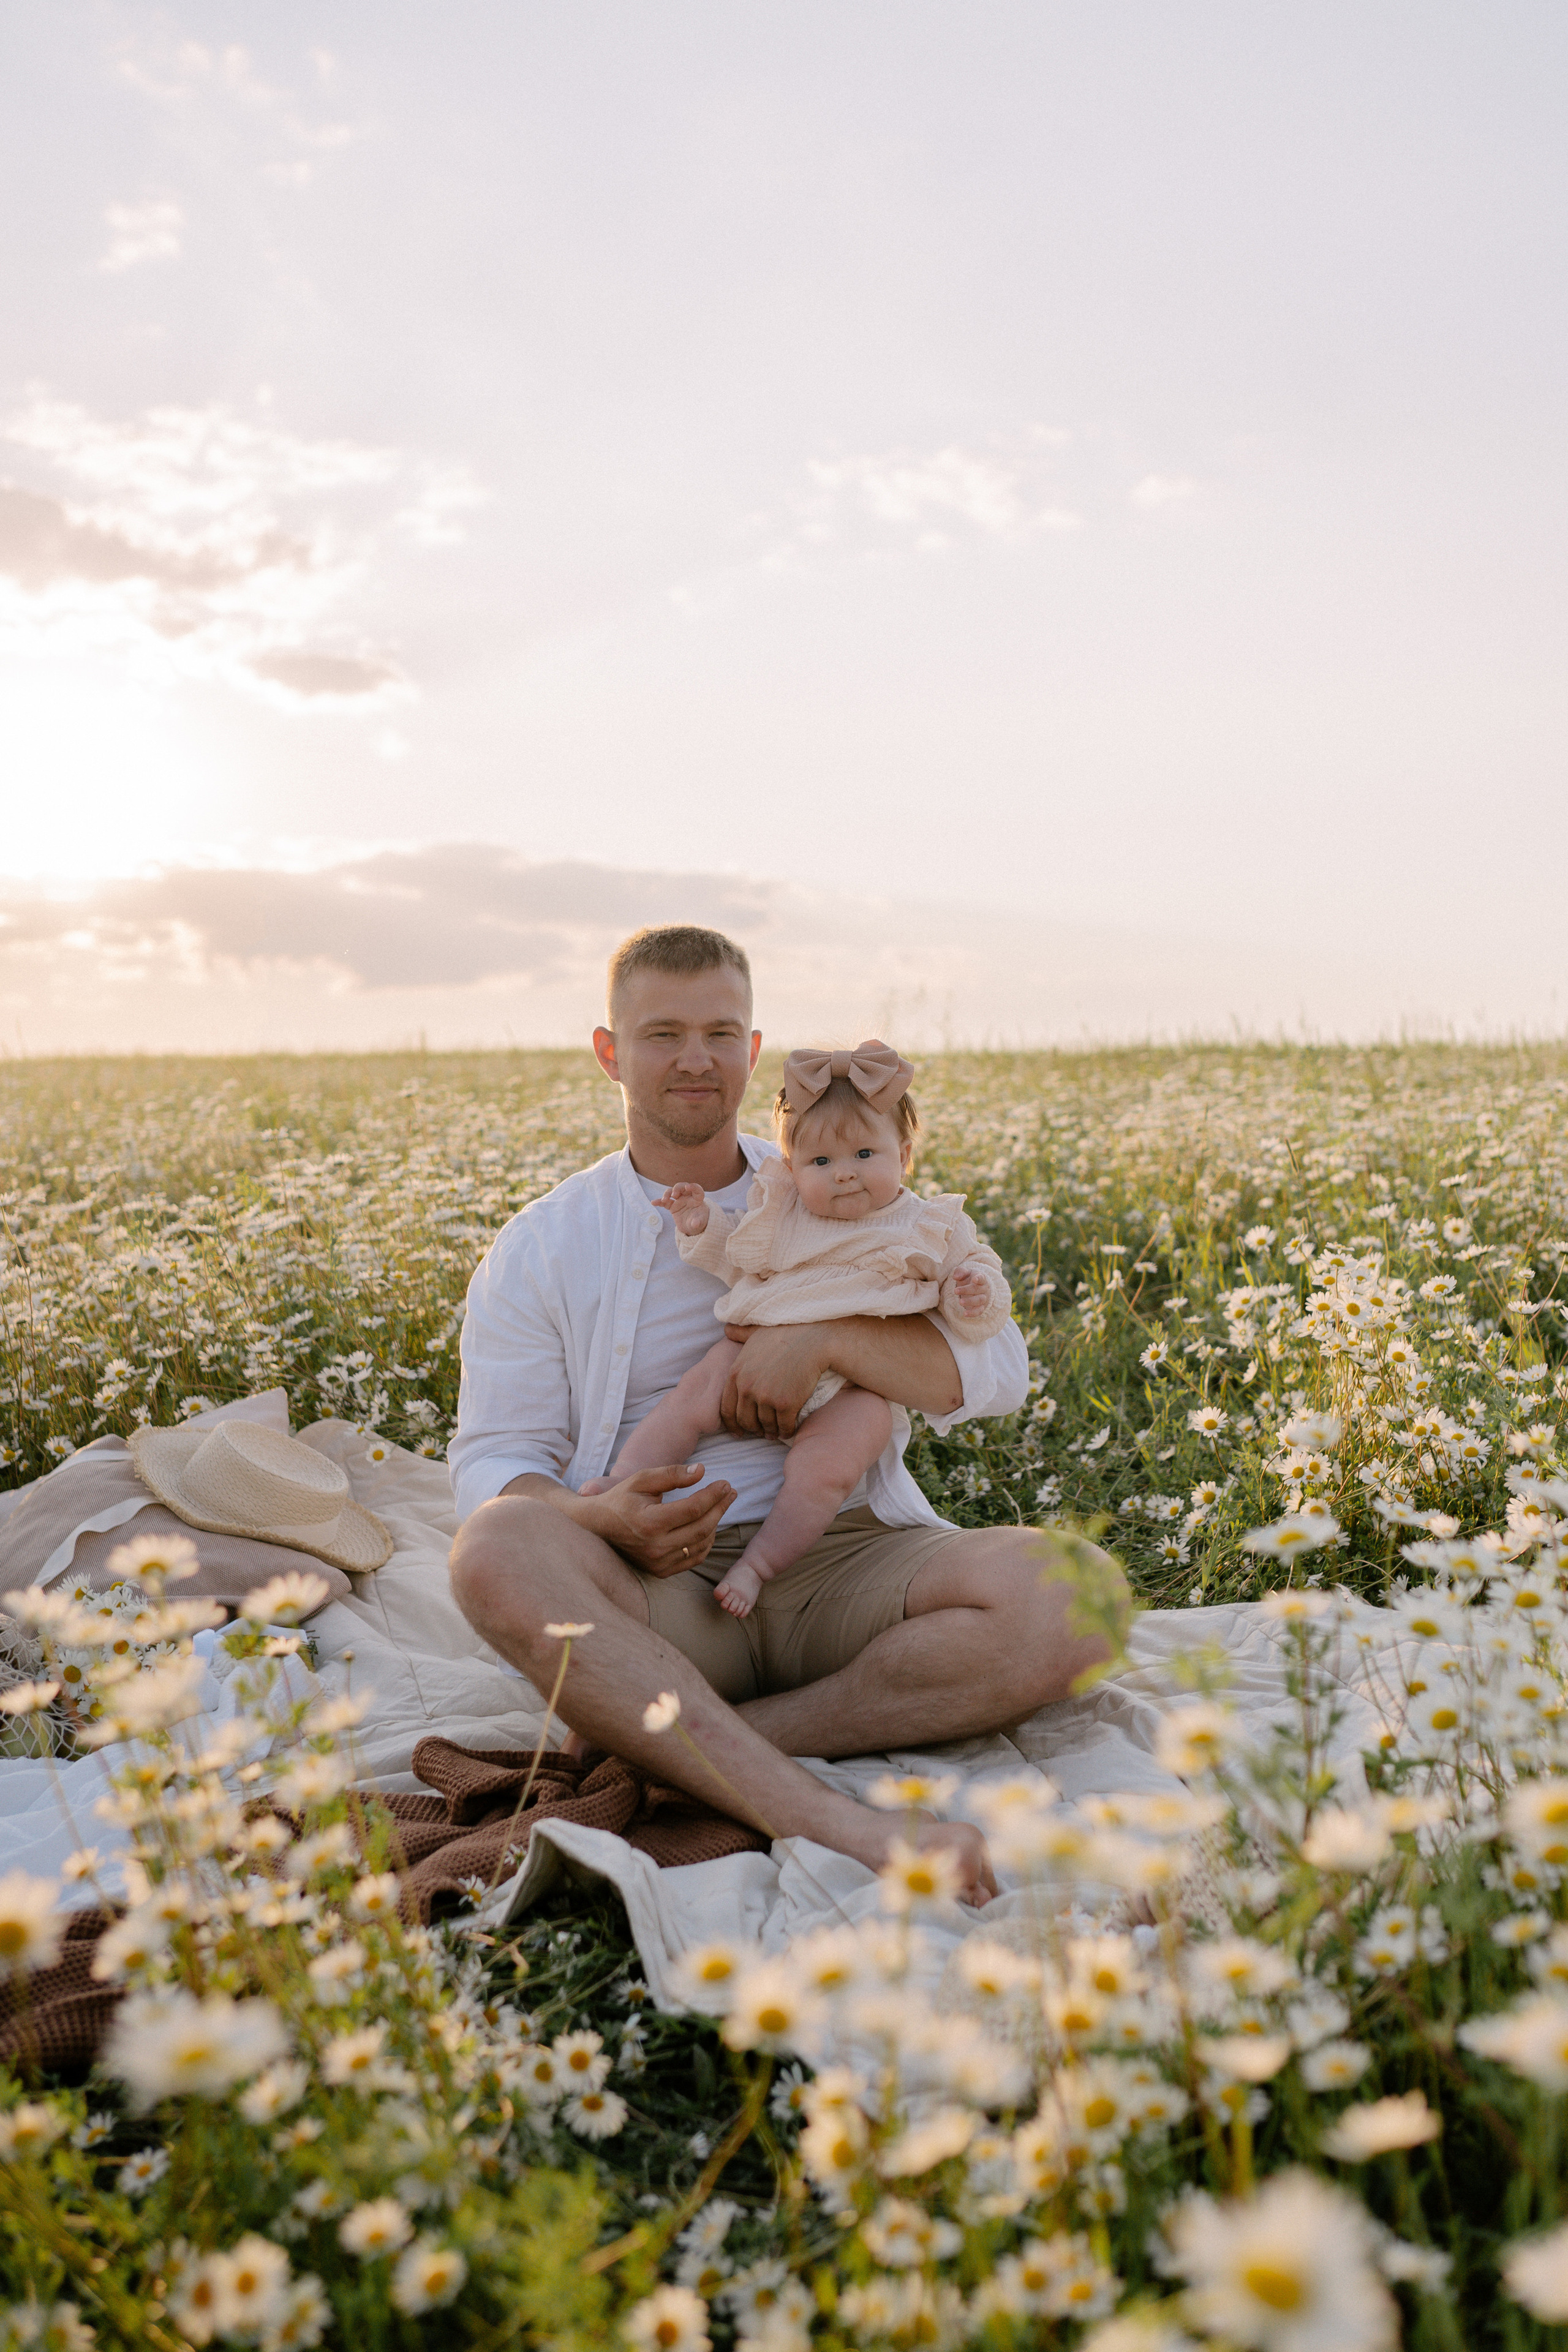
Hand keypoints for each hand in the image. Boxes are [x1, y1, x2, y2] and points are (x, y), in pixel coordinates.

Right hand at [575, 1464, 733, 1575]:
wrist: (597, 1527)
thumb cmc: (621, 1499)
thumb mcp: (642, 1479)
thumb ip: (672, 1474)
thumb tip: (702, 1471)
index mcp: (650, 1522)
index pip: (694, 1509)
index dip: (714, 1495)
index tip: (726, 1483)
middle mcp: (655, 1546)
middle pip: (702, 1528)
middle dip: (721, 1507)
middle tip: (731, 1492)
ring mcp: (658, 1562)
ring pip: (701, 1544)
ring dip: (716, 1523)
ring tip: (721, 1505)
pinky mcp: (660, 1571)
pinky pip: (693, 1558)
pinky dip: (706, 1542)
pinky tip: (709, 1526)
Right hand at [658, 1182, 710, 1236]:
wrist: (692, 1226)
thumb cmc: (699, 1221)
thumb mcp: (700, 1222)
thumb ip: (698, 1222)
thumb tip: (695, 1224)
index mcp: (697, 1199)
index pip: (697, 1189)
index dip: (693, 1186)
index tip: (688, 1187)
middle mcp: (688, 1197)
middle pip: (682, 1187)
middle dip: (677, 1188)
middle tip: (674, 1195)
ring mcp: (679, 1200)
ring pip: (672, 1192)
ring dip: (667, 1194)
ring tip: (664, 1200)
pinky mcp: (672, 1206)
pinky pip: (665, 1202)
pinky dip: (659, 1202)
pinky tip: (653, 1202)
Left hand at [719, 1324, 828, 1440]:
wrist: (812, 1338)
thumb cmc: (785, 1333)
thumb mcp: (755, 1332)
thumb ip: (739, 1334)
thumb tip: (727, 1328)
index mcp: (736, 1373)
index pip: (726, 1408)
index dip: (733, 1423)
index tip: (739, 1430)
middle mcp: (747, 1387)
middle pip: (745, 1420)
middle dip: (753, 1429)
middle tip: (761, 1431)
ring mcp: (766, 1397)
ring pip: (765, 1425)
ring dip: (771, 1431)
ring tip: (775, 1432)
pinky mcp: (786, 1404)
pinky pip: (783, 1426)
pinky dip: (786, 1431)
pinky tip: (789, 1429)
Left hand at [951, 1267, 989, 1320]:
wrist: (976, 1288)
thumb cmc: (969, 1279)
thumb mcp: (965, 1273)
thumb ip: (960, 1272)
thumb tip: (955, 1277)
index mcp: (981, 1279)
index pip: (982, 1278)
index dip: (979, 1278)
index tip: (974, 1279)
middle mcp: (984, 1289)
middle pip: (978, 1290)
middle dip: (966, 1290)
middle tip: (955, 1291)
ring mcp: (984, 1298)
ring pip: (979, 1300)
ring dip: (970, 1301)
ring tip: (960, 1302)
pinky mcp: (981, 1307)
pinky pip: (979, 1311)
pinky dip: (973, 1313)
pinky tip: (965, 1314)